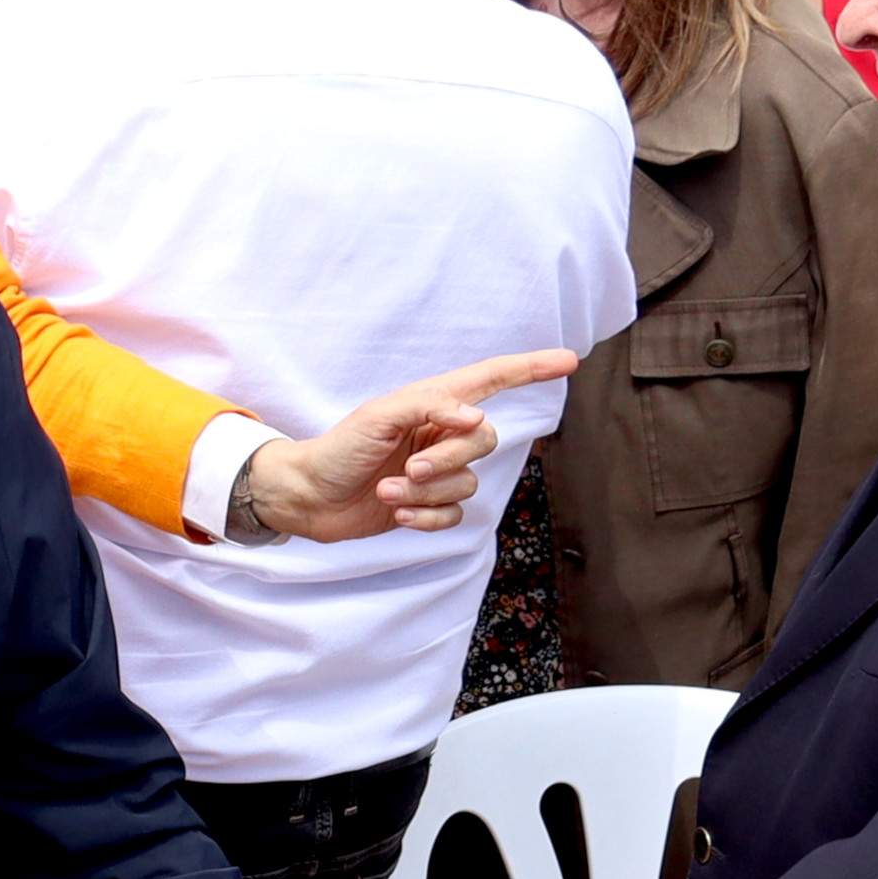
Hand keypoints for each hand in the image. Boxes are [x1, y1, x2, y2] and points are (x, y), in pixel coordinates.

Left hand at [237, 350, 582, 540]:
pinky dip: (427, 518)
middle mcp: (440, 434)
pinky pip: (454, 514)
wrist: (307, 497)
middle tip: (408, 469)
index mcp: (432, 403)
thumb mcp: (379, 416)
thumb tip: (475, 418)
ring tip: (388, 491)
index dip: (530, 368)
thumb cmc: (338, 448)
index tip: (569, 360)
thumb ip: (430, 407)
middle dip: (449, 460)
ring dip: (426, 493)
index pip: (492, 380)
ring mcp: (436, 471)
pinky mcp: (427, 506)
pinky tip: (397, 516)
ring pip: (467, 483)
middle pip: (484, 441)